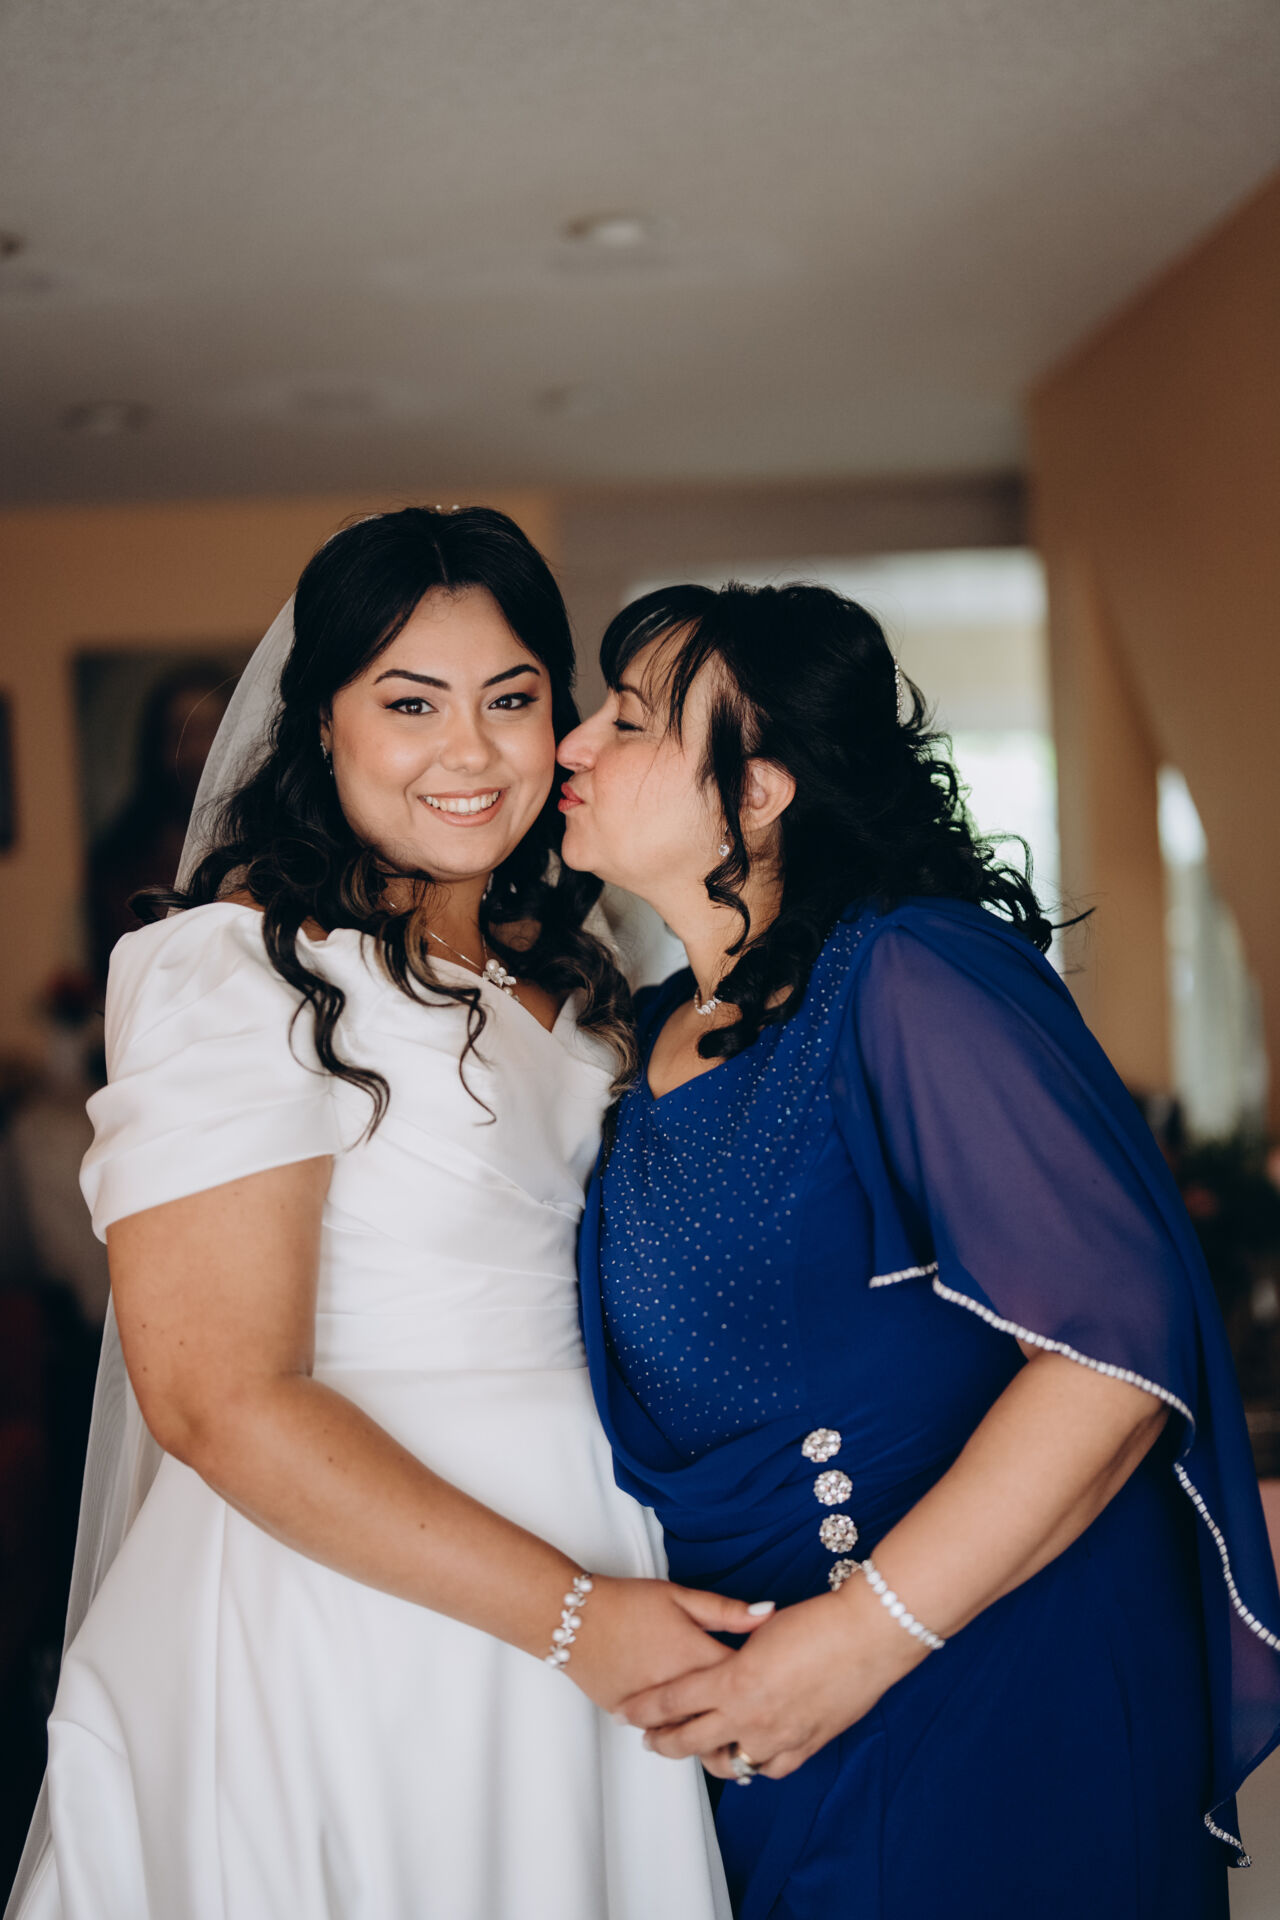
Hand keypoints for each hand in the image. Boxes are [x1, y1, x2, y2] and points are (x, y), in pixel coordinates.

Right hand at [565, 1577, 774, 1714]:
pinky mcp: (629, 1719)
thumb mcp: (680, 1597)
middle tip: (762, 1713)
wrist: (572, 1617)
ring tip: (733, 1730)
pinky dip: (678, 1733)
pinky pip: (662, 1735)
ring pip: (692, 1736)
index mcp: (695, 1659)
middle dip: (743, 1717)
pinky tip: (693, 1729)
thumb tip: (768, 1613)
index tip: (775, 1677)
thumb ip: (727, 1611)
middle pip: (722, 1718)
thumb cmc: (628, 1602)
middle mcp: (677, 1692)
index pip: (745, 1681)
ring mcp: (652, 1712)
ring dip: (711, 1733)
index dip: (765, 1680)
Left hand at [616, 1583, 926, 1778]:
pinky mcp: (806, 1745)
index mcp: (732, 1680)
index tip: (626, 1712)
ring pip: (728, 1761)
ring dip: (708, 1755)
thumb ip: (732, 1649)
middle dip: (663, 1742)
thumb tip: (717, 1661)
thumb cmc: (817, 1622)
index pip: (673, 1702)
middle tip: (648, 1739)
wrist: (867, 1636)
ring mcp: (779, 1736)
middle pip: (690, 1739)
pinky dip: (753, 1762)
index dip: (645, 1709)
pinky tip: (747, 1754)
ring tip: (698, 1747)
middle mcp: (750, 1715)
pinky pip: (769, 1767)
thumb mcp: (761, 1629)